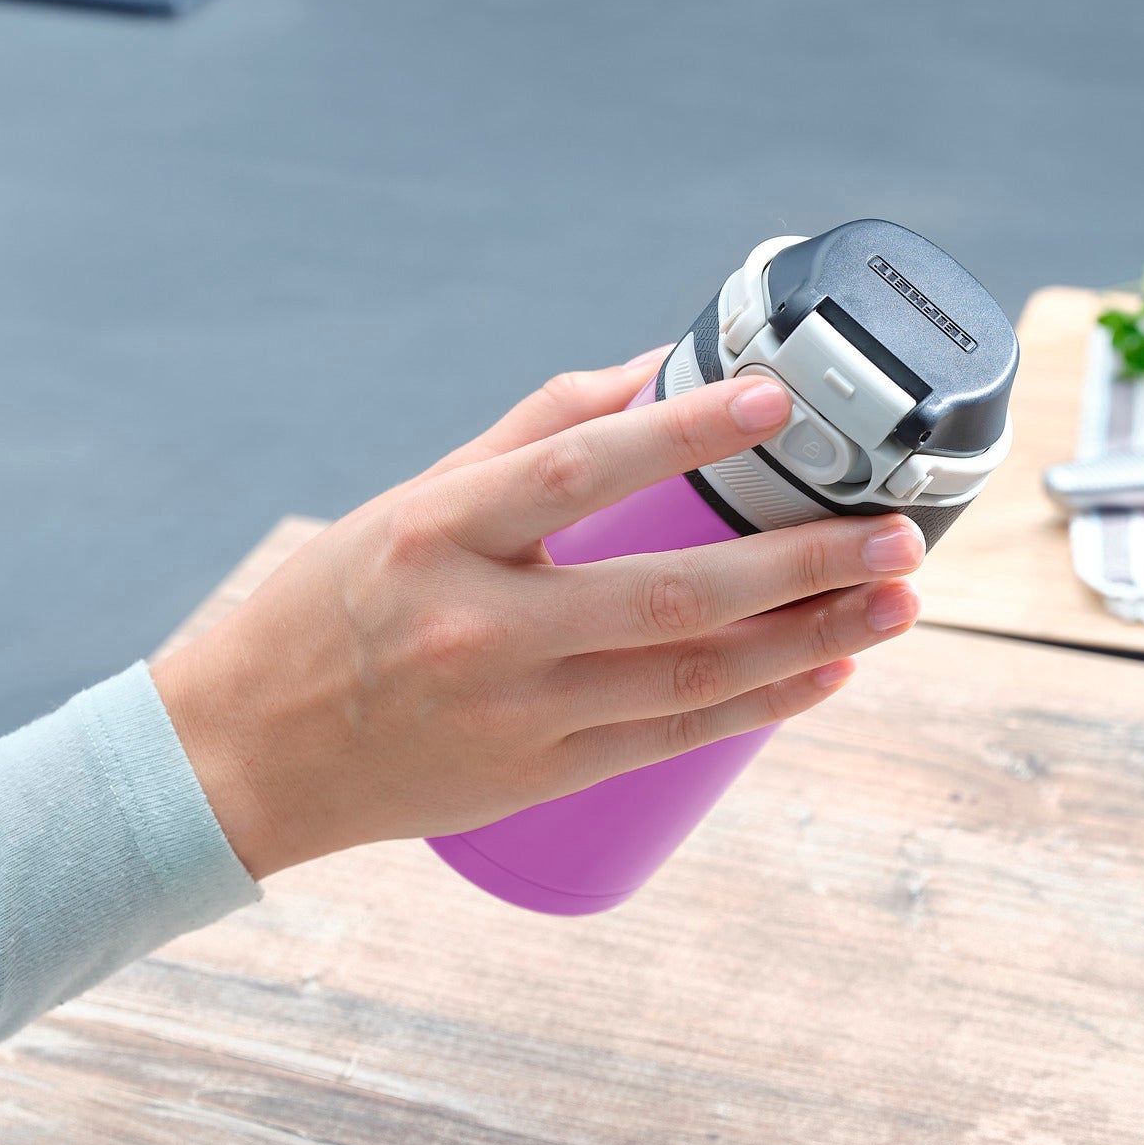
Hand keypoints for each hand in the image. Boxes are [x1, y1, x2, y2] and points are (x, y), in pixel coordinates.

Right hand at [152, 351, 924, 879]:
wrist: (245, 756)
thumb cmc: (335, 606)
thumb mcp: (413, 501)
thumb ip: (535, 433)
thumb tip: (657, 369)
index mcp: (439, 532)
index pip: (578, 470)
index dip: (683, 431)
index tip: (780, 401)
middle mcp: (478, 626)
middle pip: (670, 593)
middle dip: (802, 565)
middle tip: (897, 537)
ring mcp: (514, 712)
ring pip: (691, 675)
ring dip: (810, 640)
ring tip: (898, 606)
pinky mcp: (538, 775)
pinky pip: (672, 736)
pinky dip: (759, 706)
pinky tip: (829, 674)